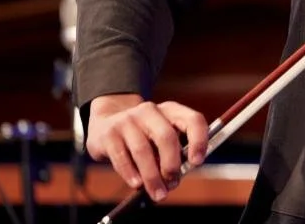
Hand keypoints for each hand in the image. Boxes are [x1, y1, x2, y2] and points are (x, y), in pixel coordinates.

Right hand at [86, 93, 208, 201]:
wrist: (106, 123)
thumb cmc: (142, 136)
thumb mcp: (160, 137)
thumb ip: (172, 152)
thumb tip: (177, 177)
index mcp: (170, 110)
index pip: (192, 120)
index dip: (198, 140)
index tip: (197, 162)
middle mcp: (150, 111)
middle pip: (166, 136)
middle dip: (171, 164)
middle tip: (173, 184)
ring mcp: (128, 120)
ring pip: (143, 150)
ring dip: (152, 176)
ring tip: (158, 193)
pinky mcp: (109, 133)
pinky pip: (122, 157)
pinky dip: (131, 173)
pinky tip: (137, 184)